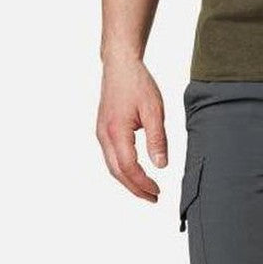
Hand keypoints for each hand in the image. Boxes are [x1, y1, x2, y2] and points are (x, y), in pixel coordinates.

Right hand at [96, 58, 167, 201]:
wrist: (119, 65)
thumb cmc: (137, 83)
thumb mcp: (154, 110)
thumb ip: (157, 139)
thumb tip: (161, 166)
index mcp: (116, 131)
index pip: (129, 167)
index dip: (143, 183)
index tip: (158, 191)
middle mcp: (104, 135)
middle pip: (117, 172)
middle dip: (135, 189)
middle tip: (154, 198)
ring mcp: (101, 133)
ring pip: (112, 167)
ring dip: (129, 182)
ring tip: (147, 190)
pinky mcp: (103, 131)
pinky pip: (111, 158)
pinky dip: (123, 171)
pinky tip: (136, 174)